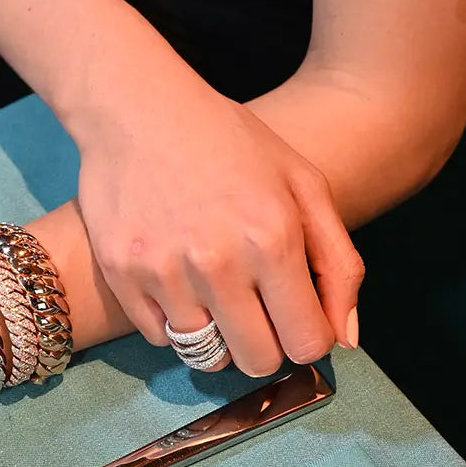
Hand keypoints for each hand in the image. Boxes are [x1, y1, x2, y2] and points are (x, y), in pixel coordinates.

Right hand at [72, 48, 363, 376]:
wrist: (136, 105)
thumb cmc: (227, 139)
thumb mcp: (302, 181)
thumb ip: (338, 262)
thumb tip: (345, 339)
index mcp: (272, 239)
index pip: (307, 343)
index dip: (305, 333)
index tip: (291, 312)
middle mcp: (217, 262)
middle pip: (256, 360)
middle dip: (263, 341)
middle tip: (251, 304)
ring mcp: (163, 269)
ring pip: (204, 352)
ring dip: (214, 329)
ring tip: (209, 285)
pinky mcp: (120, 271)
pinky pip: (158, 335)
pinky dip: (170, 317)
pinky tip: (173, 274)